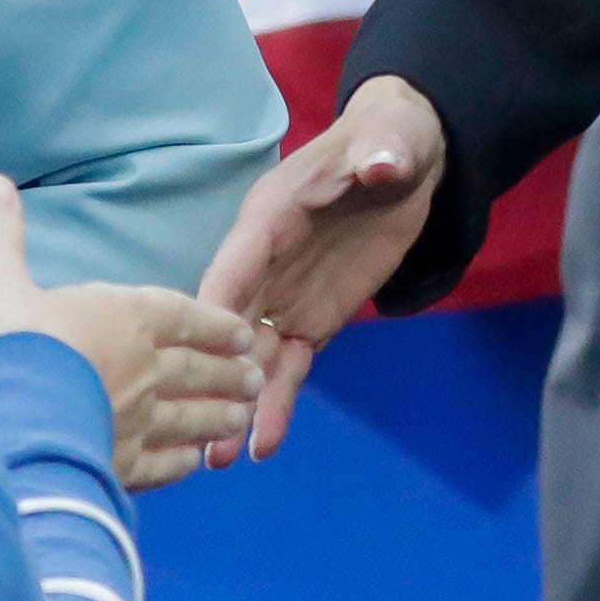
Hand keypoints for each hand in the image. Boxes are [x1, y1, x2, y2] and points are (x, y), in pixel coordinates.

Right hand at [0, 174, 265, 490]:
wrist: (15, 419)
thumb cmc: (13, 344)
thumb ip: (0, 234)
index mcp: (126, 318)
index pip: (182, 315)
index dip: (212, 322)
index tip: (240, 330)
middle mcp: (145, 369)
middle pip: (196, 368)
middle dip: (227, 371)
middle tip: (255, 376)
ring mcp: (139, 420)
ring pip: (189, 416)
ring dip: (216, 415)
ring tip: (239, 416)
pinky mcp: (122, 466)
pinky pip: (161, 465)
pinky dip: (179, 463)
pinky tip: (191, 465)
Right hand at [195, 75, 446, 466]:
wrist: (406, 160)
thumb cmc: (387, 141)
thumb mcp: (390, 140)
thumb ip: (382, 153)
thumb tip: (382, 163)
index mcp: (270, 217)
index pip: (235, 265)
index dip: (215, 307)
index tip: (193, 355)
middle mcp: (266, 262)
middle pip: (231, 323)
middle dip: (215, 375)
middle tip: (200, 433)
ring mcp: (286, 295)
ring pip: (253, 354)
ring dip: (239, 402)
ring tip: (219, 460)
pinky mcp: (313, 319)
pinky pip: (291, 363)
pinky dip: (278, 401)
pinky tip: (264, 444)